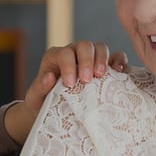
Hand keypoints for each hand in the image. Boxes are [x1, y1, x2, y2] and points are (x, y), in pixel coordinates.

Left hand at [4, 40, 127, 143]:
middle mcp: (73, 52)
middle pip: (84, 45)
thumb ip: (39, 88)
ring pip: (100, 47)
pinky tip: (119, 72)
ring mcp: (90, 58)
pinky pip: (116, 56)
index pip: (64, 53)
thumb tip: (49, 77)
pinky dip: (119, 61)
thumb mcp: (36, 98)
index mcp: (55, 57)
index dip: (68, 65)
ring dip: (103, 59)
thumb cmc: (43, 102)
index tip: (70, 84)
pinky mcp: (104, 66)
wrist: (54, 109)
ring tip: (101, 76)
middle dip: (87, 61)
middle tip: (87, 80)